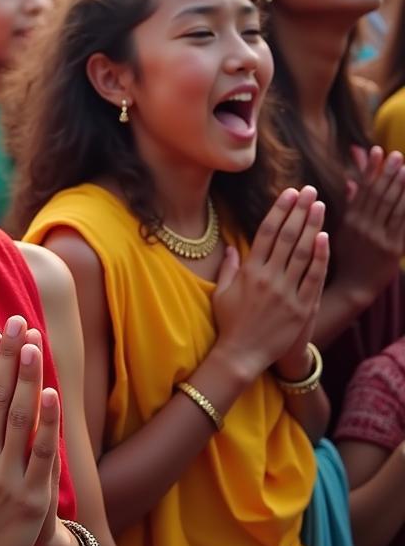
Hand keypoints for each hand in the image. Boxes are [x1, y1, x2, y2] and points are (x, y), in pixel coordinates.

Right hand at [0, 316, 61, 545]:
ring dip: (29, 378)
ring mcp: (9, 477)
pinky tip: (52, 394)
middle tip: (18, 322)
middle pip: (0, 397)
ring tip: (35, 344)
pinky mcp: (32, 498)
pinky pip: (42, 454)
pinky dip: (48, 423)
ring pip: (21, 417)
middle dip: (11, 356)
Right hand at [211, 187, 328, 378]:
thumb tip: (231, 246)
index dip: (278, 211)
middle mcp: (267, 278)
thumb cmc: (230, 323)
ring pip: (301, 252)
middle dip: (298, 211)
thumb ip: (229, 267)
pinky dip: (319, 257)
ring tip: (320, 206)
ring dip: (311, 226)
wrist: (241, 355)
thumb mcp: (222, 293)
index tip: (288, 193)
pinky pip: (312, 277)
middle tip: (309, 190)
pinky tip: (324, 238)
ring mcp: (285, 293)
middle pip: (286, 237)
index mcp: (248, 272)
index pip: (266, 233)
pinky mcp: (300, 308)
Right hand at [335, 146, 404, 296]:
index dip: (372, 170)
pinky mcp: (394, 249)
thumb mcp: (342, 229)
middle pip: (379, 195)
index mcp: (350, 220)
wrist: (353, 286)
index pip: (362, 189)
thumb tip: (351, 181)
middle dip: (389, 173)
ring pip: (393, 207)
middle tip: (398, 155)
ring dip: (402, 187)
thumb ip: (350, 204)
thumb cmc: (346, 256)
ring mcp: (380, 238)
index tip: (378, 151)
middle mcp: (364, 227)